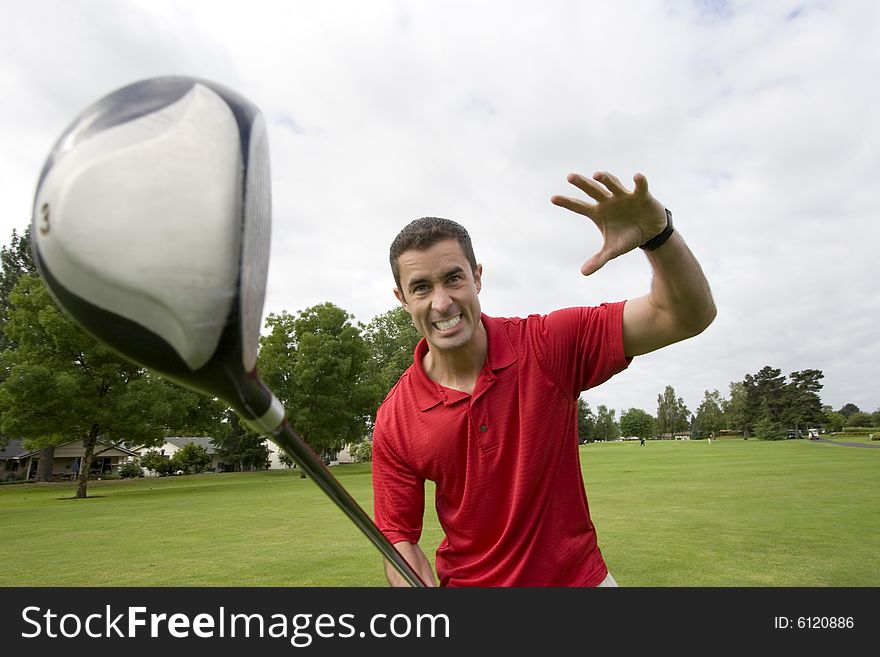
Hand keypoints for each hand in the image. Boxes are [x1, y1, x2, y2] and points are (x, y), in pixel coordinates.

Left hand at [551, 171, 667, 275]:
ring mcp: (623, 196)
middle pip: (592, 190)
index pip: (579, 207)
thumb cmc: (627, 238)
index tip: (552, 199)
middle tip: (569, 177)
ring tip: (597, 174)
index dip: (567, 203)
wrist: (650, 233)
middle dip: (582, 183)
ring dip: (606, 180)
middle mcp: (608, 201)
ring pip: (612, 185)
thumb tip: (583, 273)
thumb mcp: (613, 251)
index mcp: (598, 213)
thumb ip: (599, 260)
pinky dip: (639, 182)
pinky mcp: (641, 195)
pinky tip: (636, 177)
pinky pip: (639, 187)